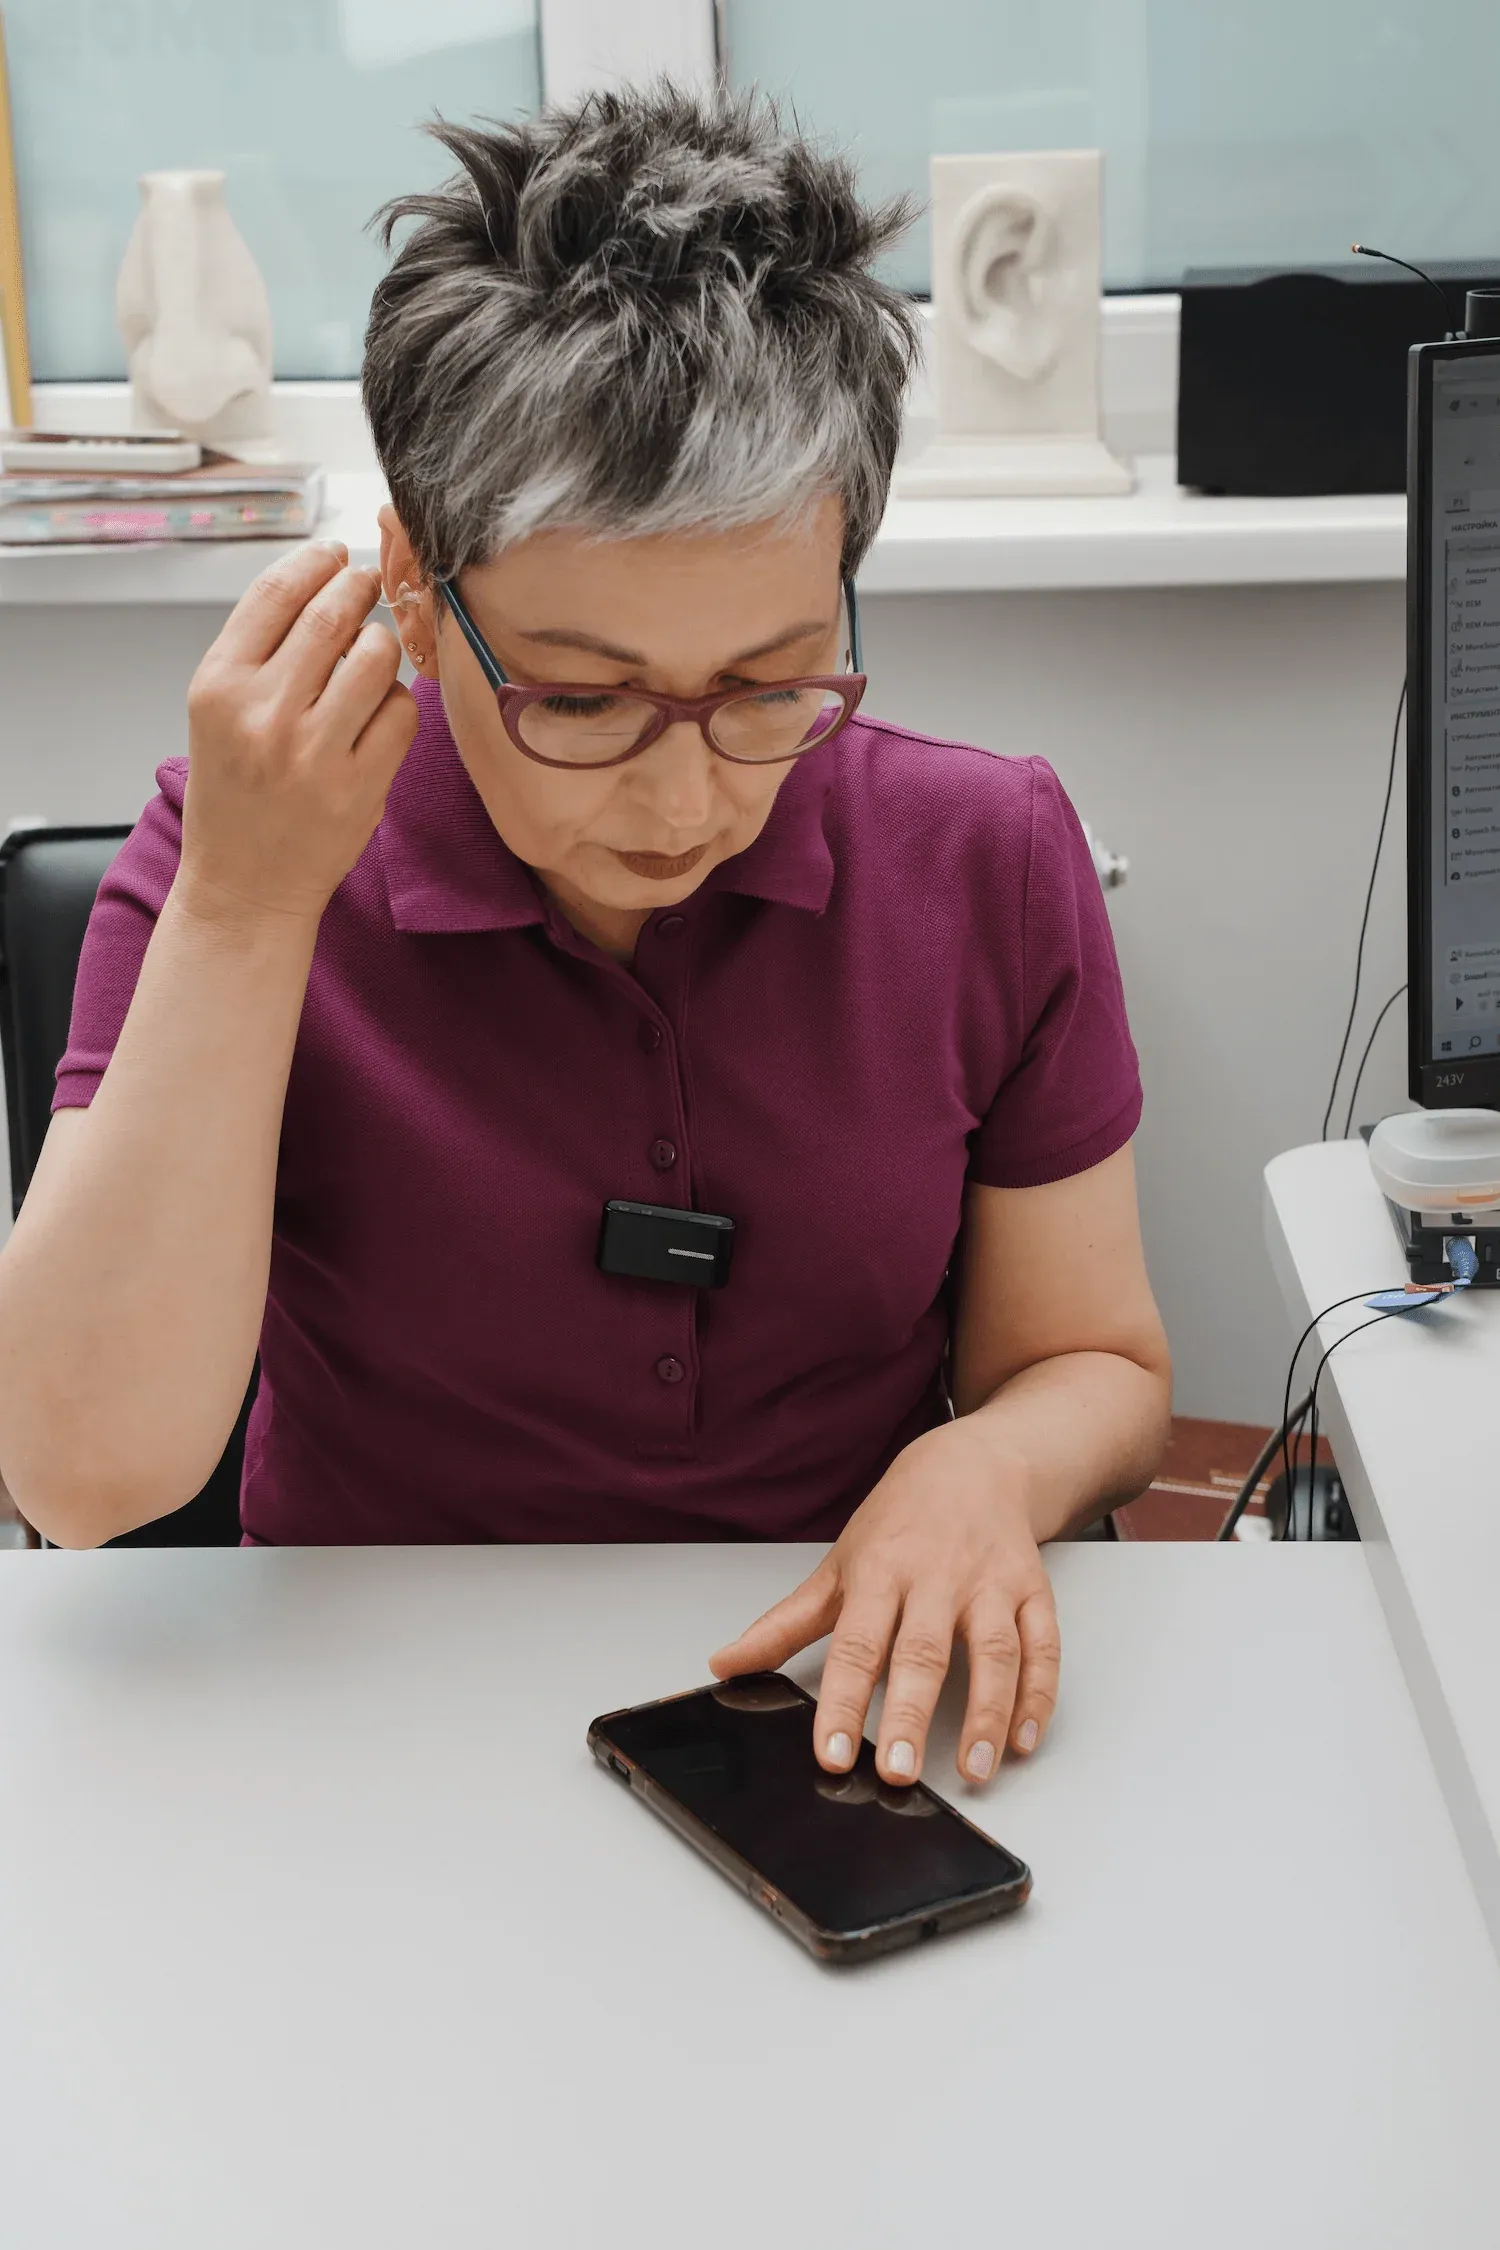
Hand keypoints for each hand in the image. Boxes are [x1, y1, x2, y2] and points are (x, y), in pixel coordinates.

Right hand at [180, 540, 418, 925]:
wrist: (245, 884)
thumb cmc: (234, 794)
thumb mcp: (218, 712)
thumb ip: (260, 652)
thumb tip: (320, 582)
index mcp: (218, 686)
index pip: (273, 594)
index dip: (312, 562)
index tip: (333, 554)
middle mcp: (264, 713)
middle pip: (331, 616)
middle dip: (359, 587)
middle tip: (369, 582)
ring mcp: (315, 751)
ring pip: (375, 656)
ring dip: (382, 643)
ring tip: (372, 654)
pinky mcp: (359, 785)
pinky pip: (401, 712)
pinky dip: (397, 701)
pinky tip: (379, 711)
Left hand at [710, 1421, 1060, 1787]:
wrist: (974, 1464)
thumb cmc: (900, 1521)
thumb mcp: (837, 1565)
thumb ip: (785, 1622)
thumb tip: (725, 1664)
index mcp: (879, 1573)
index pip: (855, 1645)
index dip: (841, 1703)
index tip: (832, 1755)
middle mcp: (935, 1578)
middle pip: (923, 1651)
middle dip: (909, 1714)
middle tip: (898, 1773)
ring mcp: (989, 1583)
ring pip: (993, 1651)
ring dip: (987, 1713)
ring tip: (975, 1769)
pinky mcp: (1032, 1590)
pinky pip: (1043, 1646)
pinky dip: (1039, 1696)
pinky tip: (1024, 1739)